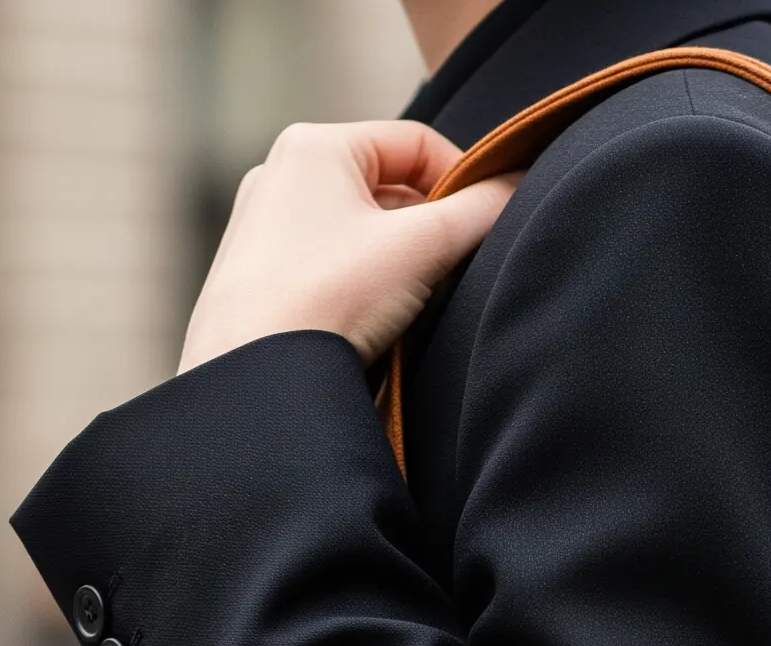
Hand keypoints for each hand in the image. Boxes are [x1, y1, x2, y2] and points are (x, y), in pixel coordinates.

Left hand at [180, 121, 517, 374]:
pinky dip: (359, 286)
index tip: (486, 225)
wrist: (254, 377)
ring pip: (358, 231)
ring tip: (406, 306)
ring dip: (396, 262)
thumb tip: (517, 189)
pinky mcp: (253, 278)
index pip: (415, 143)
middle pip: (386, 188)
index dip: (463, 179)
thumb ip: (480, 212)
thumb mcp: (422, 247)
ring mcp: (260, 228)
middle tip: (449, 272)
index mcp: (315, 144)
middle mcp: (279, 174)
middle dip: (426, 228)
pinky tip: (366, 325)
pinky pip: (327, 266)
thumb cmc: (329, 299)